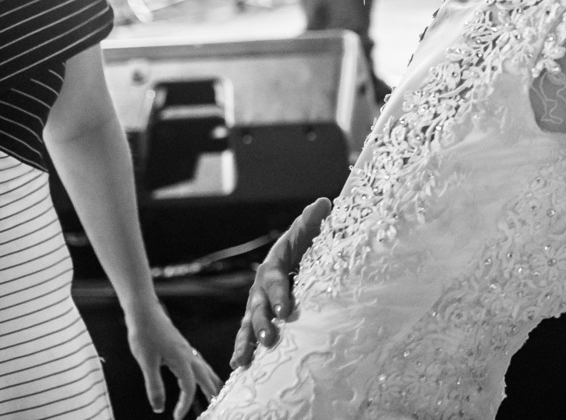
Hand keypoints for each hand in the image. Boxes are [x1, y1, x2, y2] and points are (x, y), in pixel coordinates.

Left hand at [124, 301, 221, 418]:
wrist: (144, 312)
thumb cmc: (144, 335)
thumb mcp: (146, 362)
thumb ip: (154, 386)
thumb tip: (159, 408)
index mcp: (181, 360)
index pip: (188, 387)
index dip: (184, 404)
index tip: (177, 417)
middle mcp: (188, 355)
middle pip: (205, 377)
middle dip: (211, 392)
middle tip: (216, 406)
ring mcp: (187, 350)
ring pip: (204, 369)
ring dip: (210, 382)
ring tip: (215, 393)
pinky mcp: (182, 347)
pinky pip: (199, 363)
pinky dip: (203, 373)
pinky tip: (200, 374)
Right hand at [229, 197, 330, 369]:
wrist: (296, 254)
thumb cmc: (304, 243)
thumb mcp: (308, 231)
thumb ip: (313, 220)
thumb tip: (323, 204)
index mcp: (273, 266)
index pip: (274, 280)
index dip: (278, 295)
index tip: (283, 310)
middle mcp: (260, 287)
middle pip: (257, 306)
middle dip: (261, 323)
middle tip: (267, 338)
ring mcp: (256, 305)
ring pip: (247, 324)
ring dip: (246, 341)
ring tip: (243, 361)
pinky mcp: (258, 318)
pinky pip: (247, 335)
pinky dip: (241, 349)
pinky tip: (237, 366)